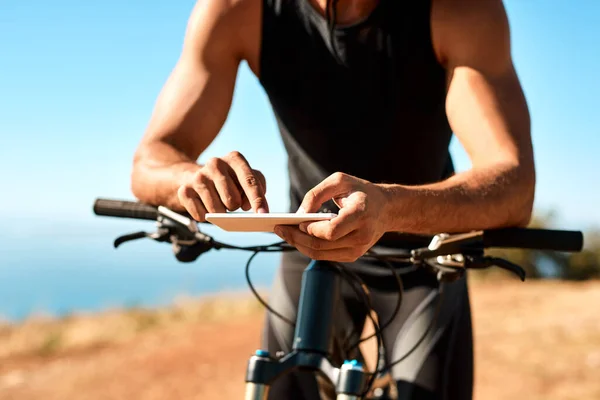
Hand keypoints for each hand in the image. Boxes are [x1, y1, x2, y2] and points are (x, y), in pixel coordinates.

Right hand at [177, 151, 267, 220]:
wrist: (194, 177)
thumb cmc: (228, 180)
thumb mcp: (246, 178)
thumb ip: (258, 187)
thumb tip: (250, 206)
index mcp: (234, 158)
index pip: (249, 181)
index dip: (257, 200)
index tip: (263, 215)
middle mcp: (215, 163)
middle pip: (232, 200)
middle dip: (235, 207)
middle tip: (232, 203)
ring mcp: (198, 176)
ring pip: (216, 210)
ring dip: (220, 213)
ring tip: (219, 204)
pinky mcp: (184, 190)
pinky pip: (200, 215)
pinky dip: (205, 217)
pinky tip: (205, 207)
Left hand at [274, 172, 389, 261]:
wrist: (386, 208)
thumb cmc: (360, 191)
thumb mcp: (340, 181)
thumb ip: (317, 193)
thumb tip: (299, 213)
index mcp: (360, 214)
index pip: (331, 231)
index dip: (311, 229)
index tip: (297, 222)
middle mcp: (361, 235)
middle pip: (322, 245)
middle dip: (297, 238)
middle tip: (279, 229)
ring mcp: (358, 249)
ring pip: (321, 254)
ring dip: (300, 245)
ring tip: (285, 233)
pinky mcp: (354, 255)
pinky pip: (326, 256)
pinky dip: (310, 248)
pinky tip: (299, 238)